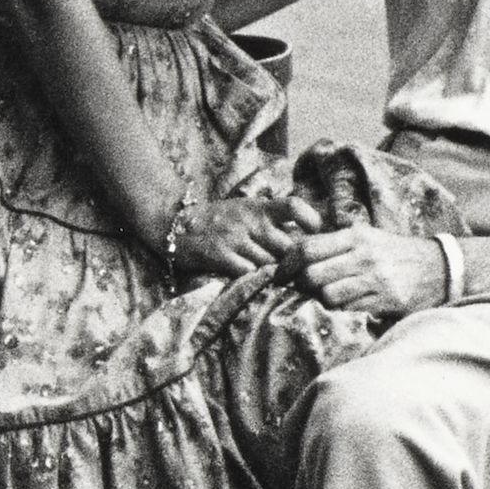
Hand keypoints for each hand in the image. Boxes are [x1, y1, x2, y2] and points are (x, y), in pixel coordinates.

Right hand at [163, 189, 303, 280]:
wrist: (173, 223)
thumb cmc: (217, 220)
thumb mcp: (245, 210)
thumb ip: (272, 221)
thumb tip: (306, 238)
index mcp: (259, 207)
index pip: (293, 206)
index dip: (310, 219)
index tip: (316, 233)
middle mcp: (249, 221)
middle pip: (287, 246)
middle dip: (294, 263)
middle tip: (298, 274)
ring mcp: (234, 238)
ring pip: (270, 263)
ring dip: (274, 275)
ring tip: (276, 282)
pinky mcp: (219, 255)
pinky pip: (247, 273)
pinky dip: (253, 281)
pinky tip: (252, 282)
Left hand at [297, 227, 463, 318]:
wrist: (438, 268)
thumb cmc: (394, 252)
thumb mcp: (366, 236)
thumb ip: (333, 241)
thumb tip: (293, 246)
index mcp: (355, 236)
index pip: (307, 248)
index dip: (287, 264)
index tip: (280, 274)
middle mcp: (364, 255)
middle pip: (312, 274)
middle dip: (301, 285)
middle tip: (300, 288)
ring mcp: (375, 279)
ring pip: (328, 295)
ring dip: (322, 299)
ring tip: (328, 295)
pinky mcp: (385, 300)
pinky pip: (348, 309)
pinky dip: (341, 308)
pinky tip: (348, 302)